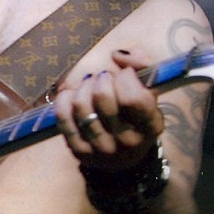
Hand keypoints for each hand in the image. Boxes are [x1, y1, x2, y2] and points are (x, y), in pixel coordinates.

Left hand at [54, 49, 162, 171]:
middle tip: (106, 79)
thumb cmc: (137, 117)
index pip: (133, 98)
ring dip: (85, 86)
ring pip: (80, 104)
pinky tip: (75, 96)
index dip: (126, 77)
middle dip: (103, 78)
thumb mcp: (150, 94)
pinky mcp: (79, 150)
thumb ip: (143, 66)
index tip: (125, 73)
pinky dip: (66, 98)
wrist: (124, 158)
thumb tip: (118, 55)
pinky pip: (63, 116)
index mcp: (150, 127)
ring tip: (91, 86)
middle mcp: (126, 142)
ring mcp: (101, 148)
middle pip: (102, 96)